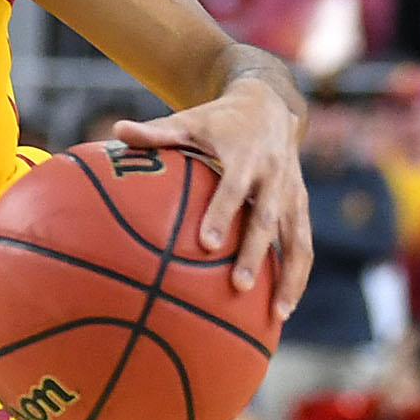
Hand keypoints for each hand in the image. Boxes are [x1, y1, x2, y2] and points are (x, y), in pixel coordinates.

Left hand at [113, 78, 310, 315]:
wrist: (272, 105)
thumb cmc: (219, 120)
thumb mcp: (190, 120)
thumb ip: (155, 132)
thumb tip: (116, 132)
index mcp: (245, 155)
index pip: (234, 187)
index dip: (222, 213)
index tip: (206, 244)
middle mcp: (274, 176)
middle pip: (268, 218)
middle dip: (255, 253)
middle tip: (238, 286)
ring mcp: (292, 194)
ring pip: (296, 238)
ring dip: (289, 276)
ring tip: (278, 314)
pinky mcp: (301, 207)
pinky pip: (303, 245)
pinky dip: (297, 276)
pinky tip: (283, 310)